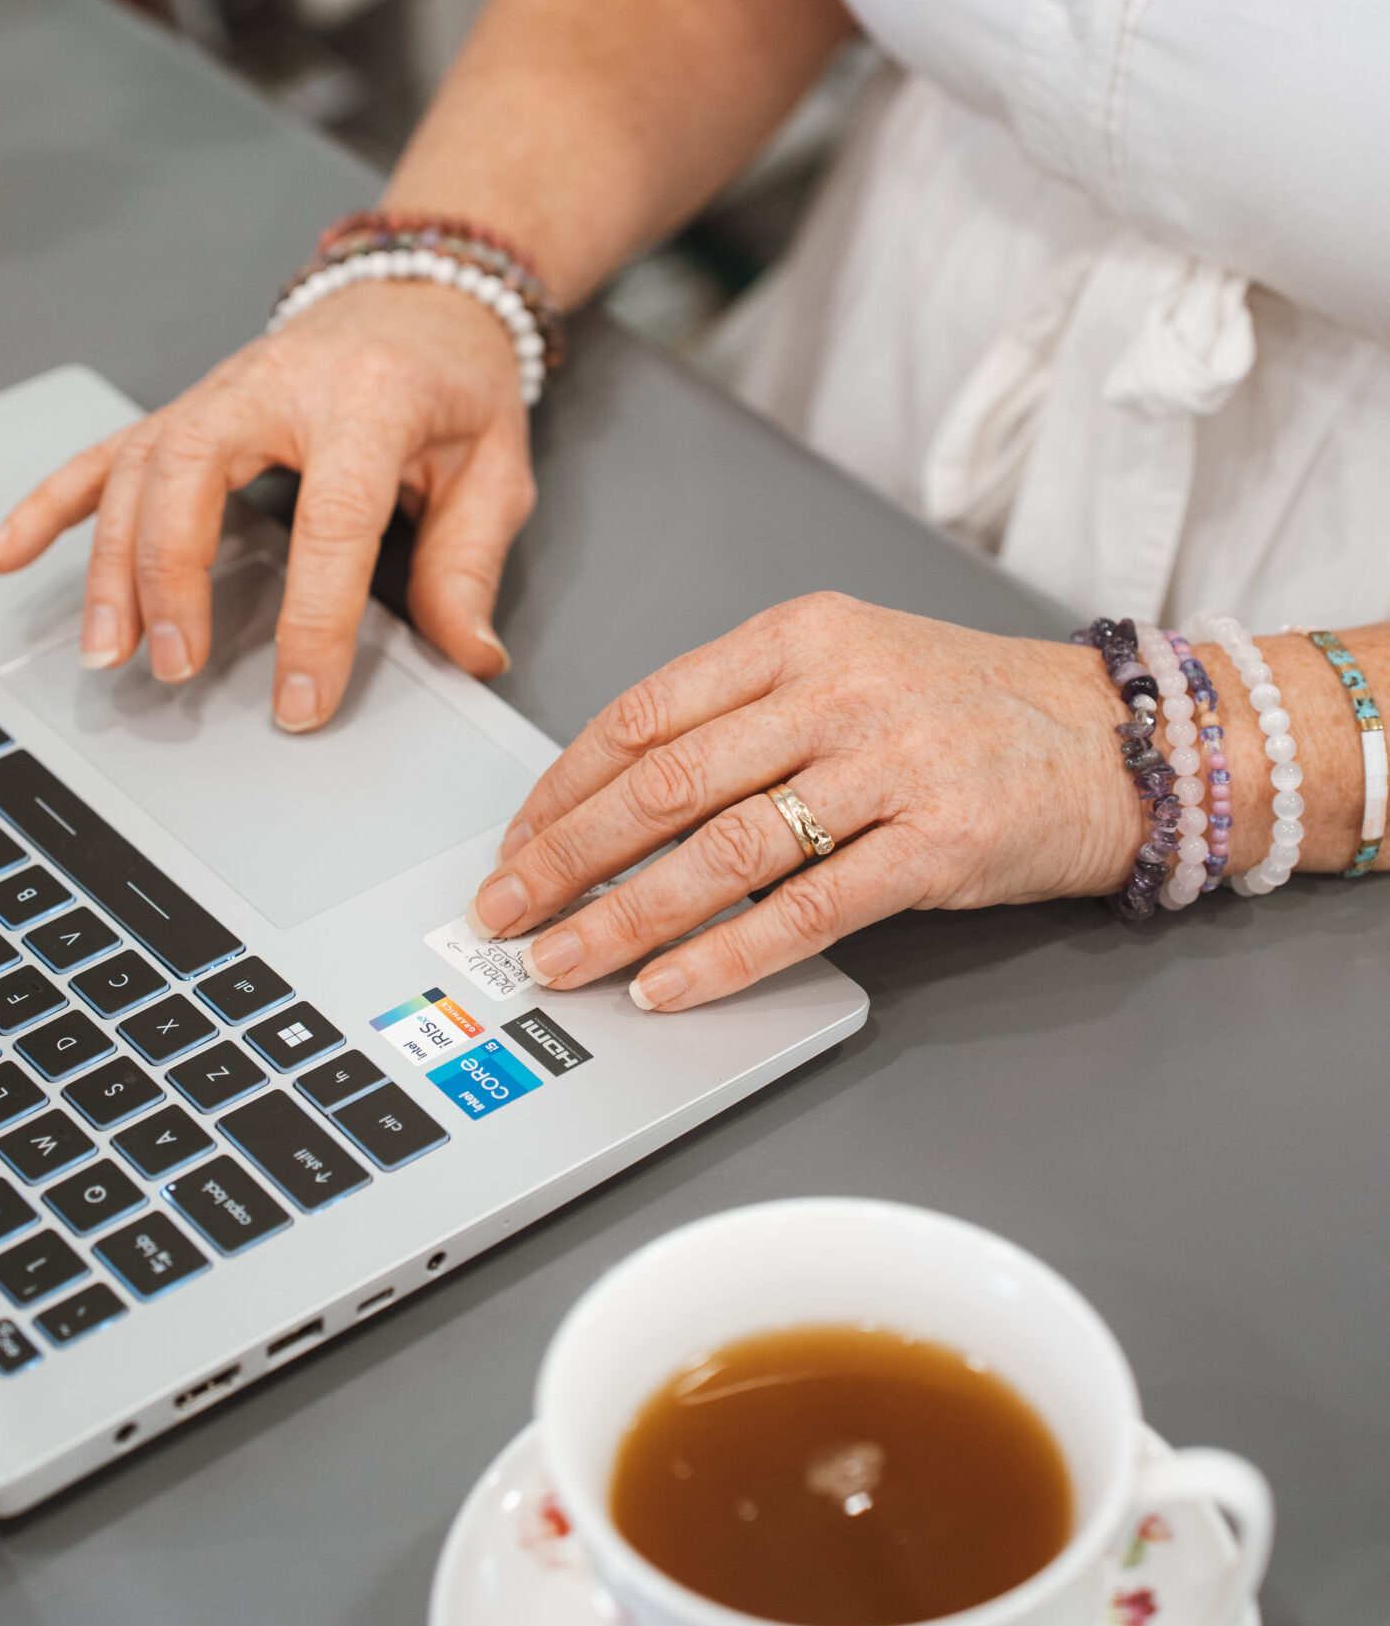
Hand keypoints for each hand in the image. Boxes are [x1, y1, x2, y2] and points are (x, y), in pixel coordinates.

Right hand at [0, 283, 534, 728]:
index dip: (313, 617)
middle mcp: (275, 385)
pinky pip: (104, 453)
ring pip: (139, 469)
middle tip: (173, 665)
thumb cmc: (453, 383)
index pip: (330, 517)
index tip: (301, 700)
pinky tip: (5, 554)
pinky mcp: (187, 406)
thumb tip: (468, 656)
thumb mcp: (494, 469)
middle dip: (170, 574)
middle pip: (192, 473)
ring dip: (111, 562)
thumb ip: (468, 564)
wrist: (420, 294)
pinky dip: (48, 503)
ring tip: (108, 648)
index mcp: (367, 400)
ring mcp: (218, 391)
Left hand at [469, 594, 1144, 1010]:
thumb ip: (745, 717)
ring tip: (567, 961)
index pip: (644, 715)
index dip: (562, 789)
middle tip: (505, 911)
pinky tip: (671, 986)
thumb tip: (619, 800)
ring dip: (625, 917)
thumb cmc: (972, 708)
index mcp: (797, 639)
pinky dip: (725, 956)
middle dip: (565, 858)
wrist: (1119, 736)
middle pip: (663, 783)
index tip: (515, 844)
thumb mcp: (850, 669)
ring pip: (722, 851)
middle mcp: (835, 692)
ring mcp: (888, 766)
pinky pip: (806, 911)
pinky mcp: (937, 844)